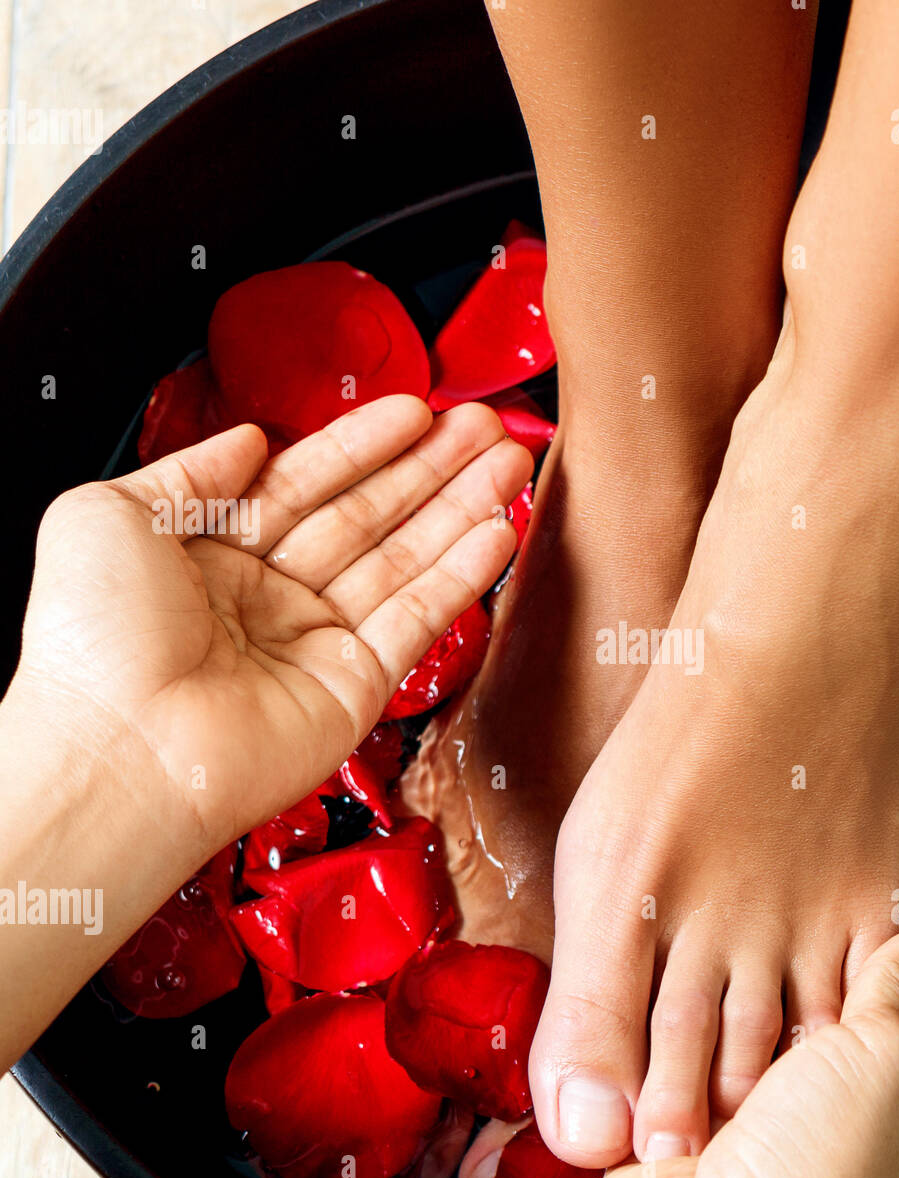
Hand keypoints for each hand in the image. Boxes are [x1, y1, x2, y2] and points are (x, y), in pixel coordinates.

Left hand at [8, 397, 531, 859]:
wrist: (119, 748)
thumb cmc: (91, 645)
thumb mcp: (107, 514)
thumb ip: (188, 468)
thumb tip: (248, 437)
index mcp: (210, 555)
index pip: (304, 482)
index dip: (363, 444)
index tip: (414, 409)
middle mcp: (269, 598)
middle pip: (369, 516)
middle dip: (431, 469)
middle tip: (485, 428)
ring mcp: (316, 643)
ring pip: (404, 561)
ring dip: (460, 511)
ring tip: (509, 464)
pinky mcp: (356, 687)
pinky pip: (418, 620)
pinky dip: (461, 577)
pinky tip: (496, 533)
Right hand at [578, 922, 898, 1177]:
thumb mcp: (882, 1064)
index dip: (878, 971)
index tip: (853, 922)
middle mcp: (833, 1145)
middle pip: (818, 1030)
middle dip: (793, 995)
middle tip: (777, 949)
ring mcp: (759, 1145)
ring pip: (746, 1043)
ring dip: (730, 1018)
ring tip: (720, 986)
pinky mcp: (691, 1142)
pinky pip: (685, 1068)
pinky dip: (679, 1047)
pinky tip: (679, 1017)